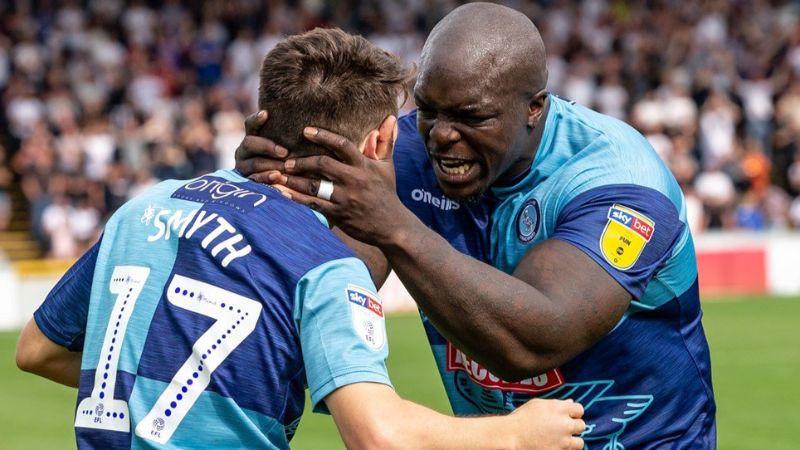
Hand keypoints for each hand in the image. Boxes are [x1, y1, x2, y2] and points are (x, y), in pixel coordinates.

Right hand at [234, 110, 289, 181]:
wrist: (287, 187)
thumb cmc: (291, 161)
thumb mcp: (291, 147)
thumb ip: (291, 136)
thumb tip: (308, 124)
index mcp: (253, 138)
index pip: (250, 125)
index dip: (256, 119)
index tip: (266, 114)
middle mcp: (244, 151)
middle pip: (249, 143)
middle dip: (267, 147)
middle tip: (285, 152)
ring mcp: (243, 167)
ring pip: (253, 163)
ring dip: (269, 164)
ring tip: (283, 167)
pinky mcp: (247, 182)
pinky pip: (254, 180)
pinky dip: (266, 178)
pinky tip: (277, 177)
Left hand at [268, 116, 416, 245]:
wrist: (392, 226)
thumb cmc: (387, 193)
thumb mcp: (387, 166)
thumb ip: (384, 142)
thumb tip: (389, 118)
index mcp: (364, 166)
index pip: (342, 145)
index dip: (323, 136)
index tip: (305, 131)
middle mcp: (354, 180)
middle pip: (323, 164)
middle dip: (302, 161)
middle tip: (286, 160)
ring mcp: (345, 198)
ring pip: (314, 186)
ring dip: (294, 180)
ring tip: (278, 175)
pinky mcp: (339, 215)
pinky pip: (313, 205)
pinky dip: (297, 199)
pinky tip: (283, 193)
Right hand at [507, 399, 584, 449]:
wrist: (512, 435)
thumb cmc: (522, 418)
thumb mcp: (538, 404)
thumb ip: (556, 404)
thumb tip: (569, 403)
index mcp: (560, 409)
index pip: (579, 409)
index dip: (574, 413)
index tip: (569, 416)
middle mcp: (566, 424)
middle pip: (581, 425)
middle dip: (574, 427)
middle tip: (563, 428)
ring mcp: (564, 441)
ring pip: (580, 442)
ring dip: (572, 441)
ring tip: (562, 440)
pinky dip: (565, 449)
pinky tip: (557, 446)